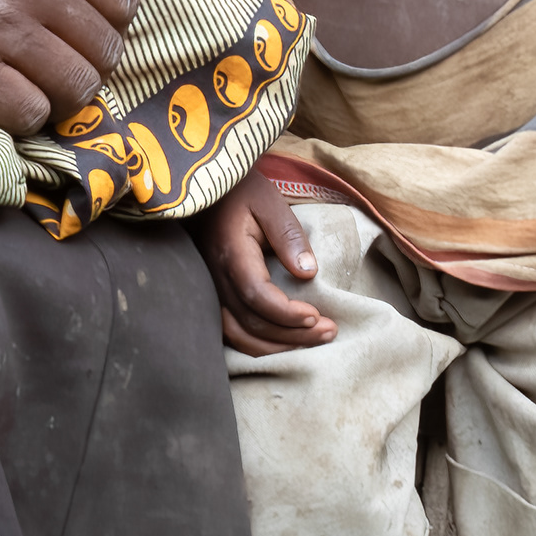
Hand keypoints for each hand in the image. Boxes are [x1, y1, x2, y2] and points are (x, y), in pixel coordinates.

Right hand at [0, 0, 140, 136]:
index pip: (123, 1)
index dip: (104, 29)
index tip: (75, 40)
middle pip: (105, 51)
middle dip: (82, 70)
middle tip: (46, 74)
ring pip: (75, 88)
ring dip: (54, 99)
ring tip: (20, 89)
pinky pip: (29, 113)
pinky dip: (19, 117)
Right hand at [202, 177, 330, 354]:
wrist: (206, 188)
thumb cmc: (242, 191)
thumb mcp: (270, 202)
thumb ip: (289, 236)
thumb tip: (308, 273)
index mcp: (230, 252)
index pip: (256, 294)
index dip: (286, 313)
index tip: (316, 315)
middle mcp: (215, 276)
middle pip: (250, 322)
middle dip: (292, 335)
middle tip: (329, 333)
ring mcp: (210, 289)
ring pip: (237, 334)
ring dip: (275, 347)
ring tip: (311, 342)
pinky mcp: (212, 294)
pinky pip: (230, 331)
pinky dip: (257, 344)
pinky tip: (283, 342)